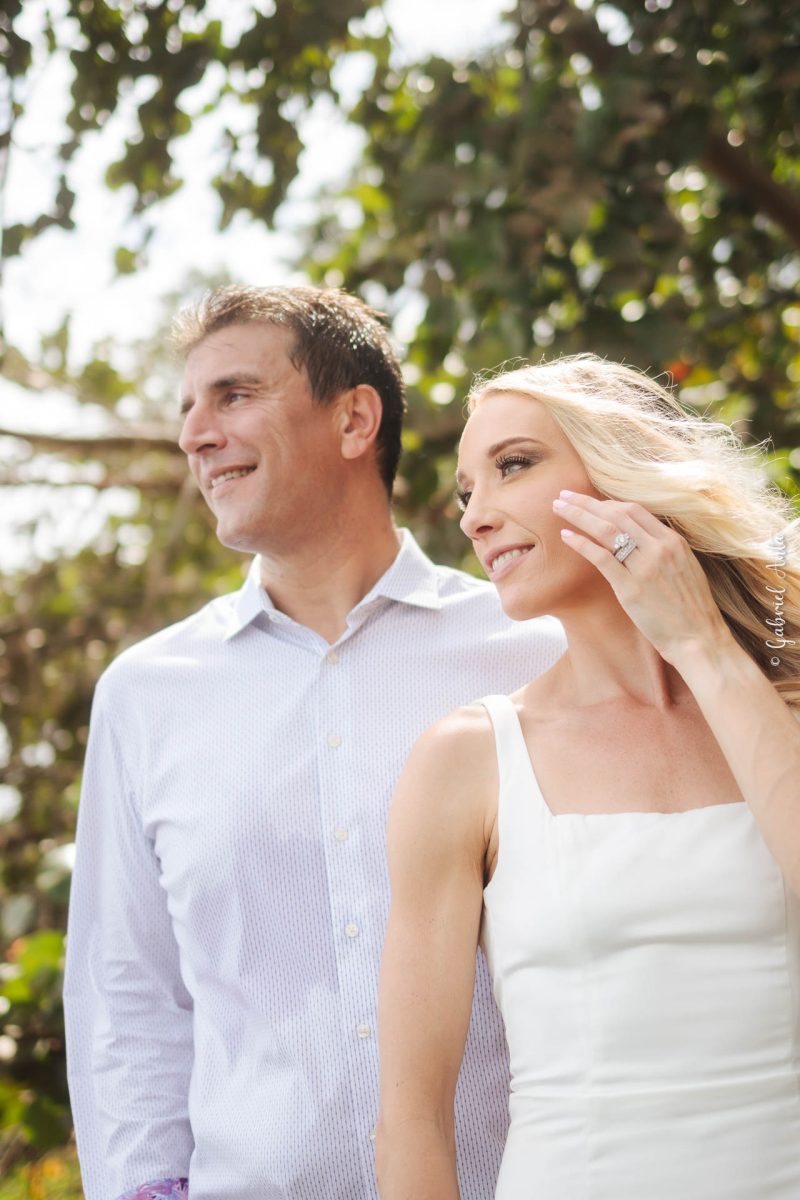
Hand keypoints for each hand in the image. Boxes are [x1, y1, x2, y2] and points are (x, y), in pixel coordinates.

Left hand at [552, 490, 732, 666]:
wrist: (699, 638)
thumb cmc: (691, 610)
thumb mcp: (685, 569)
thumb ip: (664, 551)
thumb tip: (640, 540)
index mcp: (673, 541)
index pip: (634, 510)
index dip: (607, 503)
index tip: (589, 501)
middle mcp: (659, 548)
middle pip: (616, 514)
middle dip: (587, 502)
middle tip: (564, 496)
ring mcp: (645, 567)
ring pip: (606, 530)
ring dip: (579, 515)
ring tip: (558, 507)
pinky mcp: (631, 588)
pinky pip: (601, 558)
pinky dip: (581, 544)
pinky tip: (565, 536)